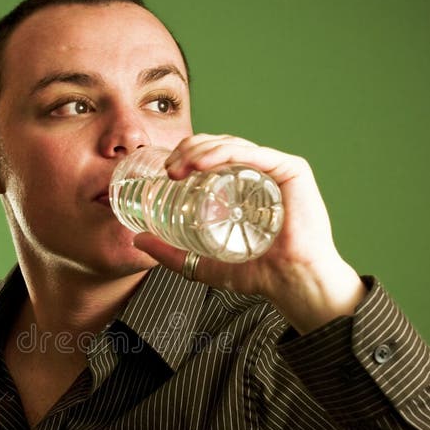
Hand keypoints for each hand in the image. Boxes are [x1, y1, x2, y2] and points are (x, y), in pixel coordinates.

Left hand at [132, 134, 366, 332]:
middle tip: (168, 170)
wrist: (292, 284)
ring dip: (200, 149)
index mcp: (242, 185)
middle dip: (188, 150)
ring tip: (179, 166)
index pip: (211, 158)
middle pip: (218, 147)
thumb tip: (138, 240)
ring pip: (232, 145)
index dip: (186, 156)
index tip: (165, 172)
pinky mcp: (291, 169)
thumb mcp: (204, 264)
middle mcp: (259, 173)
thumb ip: (172, 254)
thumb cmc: (259, 274)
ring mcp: (276, 169)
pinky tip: (203, 161)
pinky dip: (225, 152)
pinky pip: (253, 153)